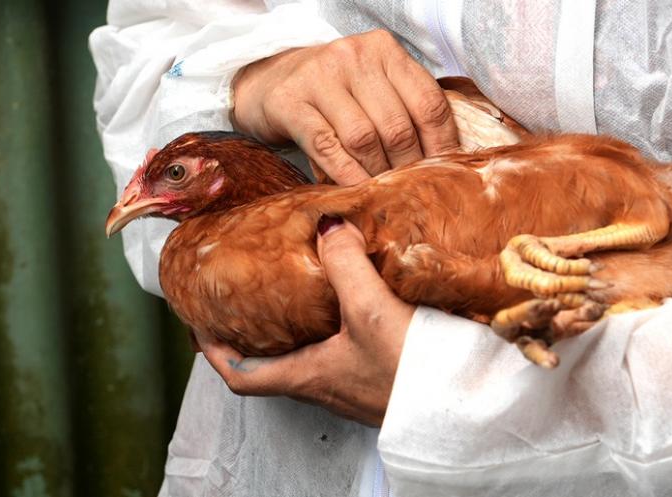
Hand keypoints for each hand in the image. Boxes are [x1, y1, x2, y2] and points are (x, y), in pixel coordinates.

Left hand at [195, 217, 414, 425]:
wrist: (472, 405)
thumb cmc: (412, 371)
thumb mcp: (369, 308)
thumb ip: (345, 263)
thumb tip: (327, 224)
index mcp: (308, 377)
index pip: (241, 376)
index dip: (214, 352)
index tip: (200, 326)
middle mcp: (328, 387)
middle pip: (275, 366)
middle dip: (258, 335)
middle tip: (250, 301)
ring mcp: (358, 387)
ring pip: (314, 359)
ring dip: (301, 330)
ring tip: (301, 292)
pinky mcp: (388, 380)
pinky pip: (350, 354)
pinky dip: (342, 328)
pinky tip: (363, 302)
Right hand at [231, 29, 459, 183]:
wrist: (266, 81)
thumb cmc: (331, 93)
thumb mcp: (371, 87)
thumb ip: (403, 108)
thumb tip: (444, 160)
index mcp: (384, 50)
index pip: (428, 102)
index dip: (441, 145)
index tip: (443, 173)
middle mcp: (354, 55)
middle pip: (397, 125)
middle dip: (406, 167)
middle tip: (409, 192)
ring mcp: (320, 76)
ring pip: (364, 138)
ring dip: (376, 174)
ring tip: (381, 192)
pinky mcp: (290, 101)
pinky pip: (327, 146)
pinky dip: (345, 174)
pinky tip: (355, 191)